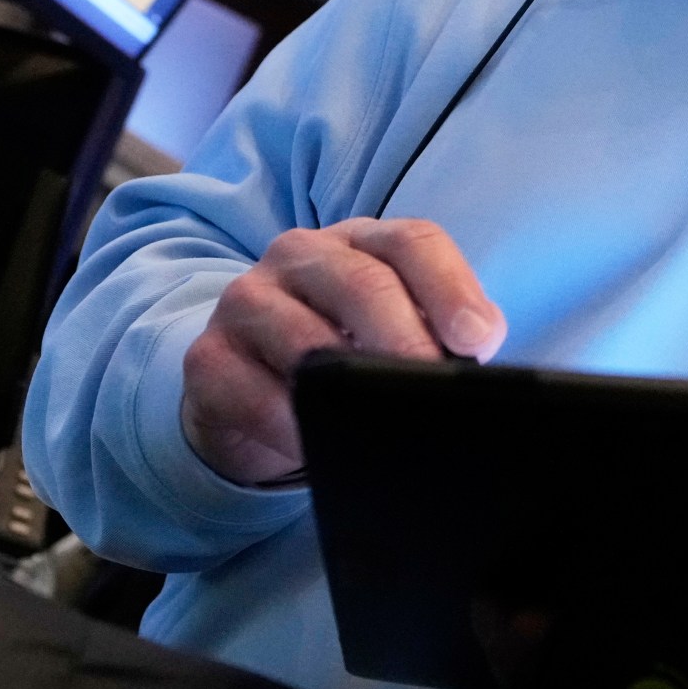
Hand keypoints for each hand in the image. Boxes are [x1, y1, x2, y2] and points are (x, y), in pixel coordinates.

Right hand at [180, 218, 504, 484]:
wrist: (246, 393)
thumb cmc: (339, 355)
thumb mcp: (393, 333)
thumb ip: (437, 332)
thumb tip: (478, 353)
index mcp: (360, 242)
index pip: (412, 242)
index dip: (451, 289)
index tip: (479, 340)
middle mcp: (300, 256)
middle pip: (364, 284)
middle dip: (406, 341)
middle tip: (433, 387)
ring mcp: (248, 301)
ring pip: (307, 338)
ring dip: (350, 388)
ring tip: (386, 425)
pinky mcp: (208, 357)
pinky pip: (256, 396)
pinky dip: (295, 427)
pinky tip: (322, 446)